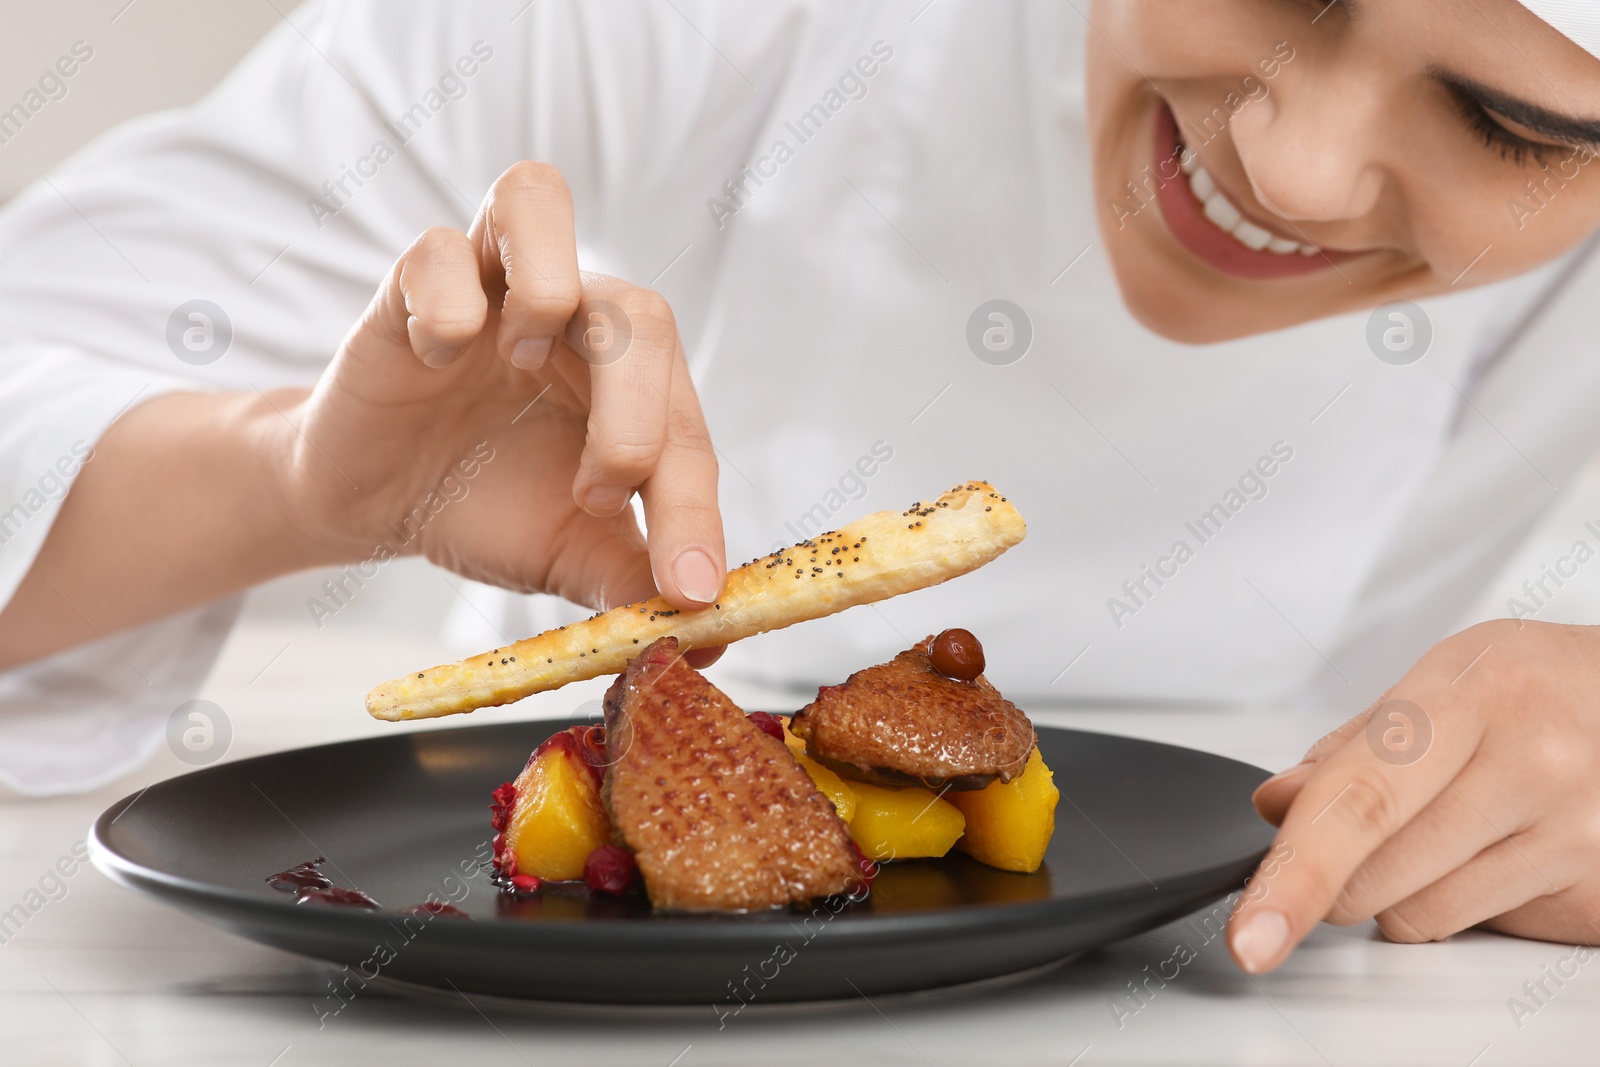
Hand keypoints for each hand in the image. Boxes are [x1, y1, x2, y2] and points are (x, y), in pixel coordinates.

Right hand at [282, 161, 725, 615]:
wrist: (376, 502)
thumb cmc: (486, 507)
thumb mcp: (567, 554)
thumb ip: (634, 580)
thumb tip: (716, 632)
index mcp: (632, 383)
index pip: (686, 428)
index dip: (695, 510)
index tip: (690, 590)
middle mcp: (574, 317)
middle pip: (639, 313)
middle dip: (636, 414)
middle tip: (601, 493)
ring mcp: (492, 287)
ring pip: (539, 200)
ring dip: (548, 289)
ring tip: (524, 366)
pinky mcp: (410, 284)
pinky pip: (436, 250)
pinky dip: (444, 307)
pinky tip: (435, 361)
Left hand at [1229, 618, 1599, 971]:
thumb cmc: (1534, 688)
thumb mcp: (1443, 679)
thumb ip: (1352, 747)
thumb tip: (1278, 805)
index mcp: (1476, 697)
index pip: (1361, 800)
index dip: (1296, 872)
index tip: (1252, 931)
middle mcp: (1535, 767)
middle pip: (1375, 877)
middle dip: (1340, 868)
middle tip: (1372, 825)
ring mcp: (1577, 838)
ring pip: (1417, 916)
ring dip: (1402, 888)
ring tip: (1451, 821)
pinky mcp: (1598, 897)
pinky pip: (1477, 930)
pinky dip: (1463, 900)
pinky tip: (1499, 845)